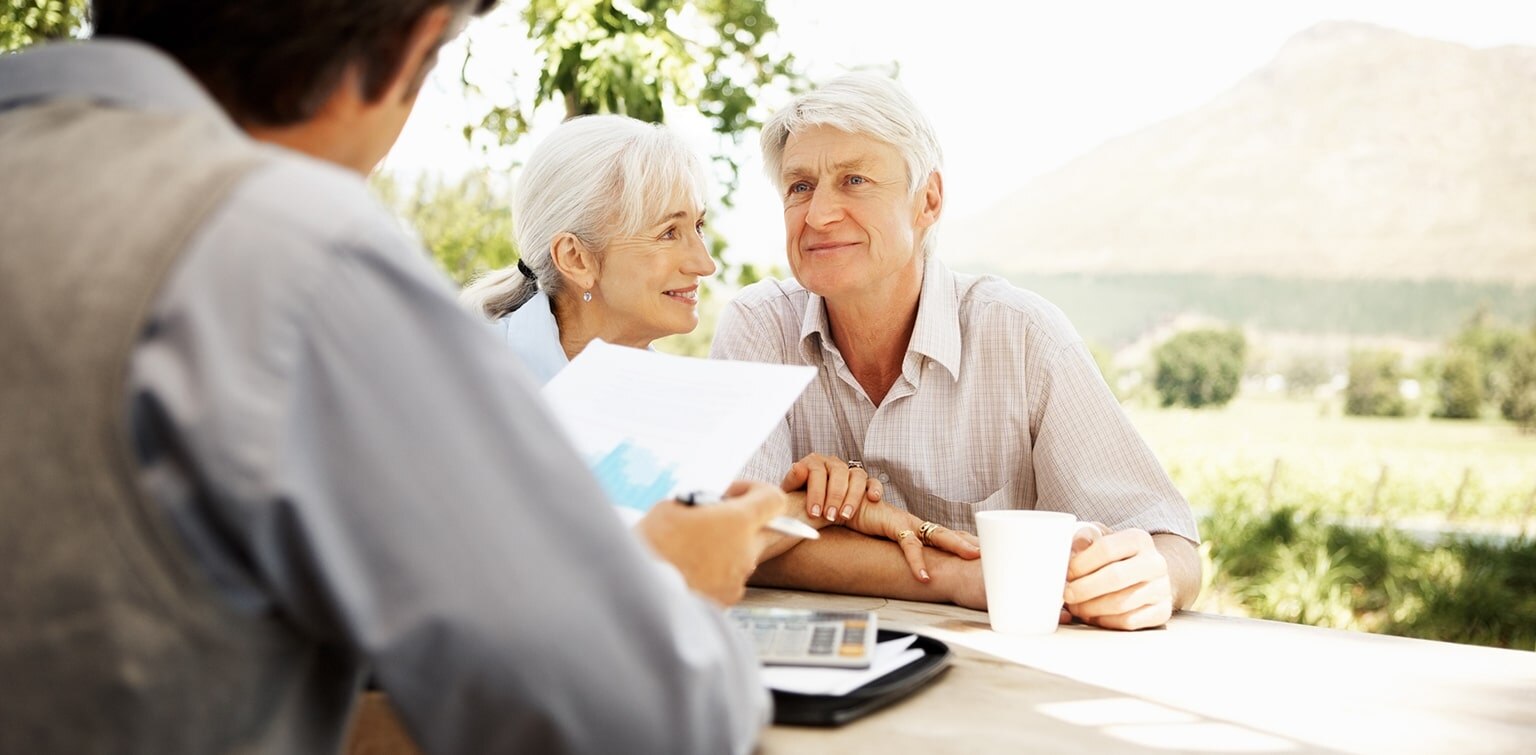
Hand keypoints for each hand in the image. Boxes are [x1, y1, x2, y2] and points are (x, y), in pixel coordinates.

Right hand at [634, 480, 786, 605]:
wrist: (639, 593)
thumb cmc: (652, 546)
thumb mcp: (671, 507)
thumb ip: (702, 505)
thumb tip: (707, 510)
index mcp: (738, 522)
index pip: (773, 499)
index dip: (754, 491)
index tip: (731, 495)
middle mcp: (747, 551)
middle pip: (762, 530)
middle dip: (742, 522)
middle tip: (711, 521)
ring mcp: (738, 579)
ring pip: (743, 556)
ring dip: (725, 548)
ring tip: (691, 548)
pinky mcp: (726, 600)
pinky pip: (729, 579)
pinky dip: (715, 572)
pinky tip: (688, 570)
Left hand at [780, 453, 881, 522]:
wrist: (805, 503)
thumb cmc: (797, 497)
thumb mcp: (790, 491)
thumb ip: (793, 479)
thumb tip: (799, 467)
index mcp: (814, 462)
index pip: (817, 471)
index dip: (816, 492)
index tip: (813, 512)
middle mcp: (833, 463)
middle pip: (838, 473)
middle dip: (834, 496)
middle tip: (829, 516)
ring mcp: (849, 471)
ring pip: (857, 476)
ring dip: (852, 496)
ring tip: (845, 515)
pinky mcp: (864, 482)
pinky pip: (873, 481)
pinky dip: (875, 488)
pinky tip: (873, 498)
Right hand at [842, 499, 979, 582]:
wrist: (839, 504)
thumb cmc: (859, 518)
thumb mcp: (880, 536)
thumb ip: (893, 546)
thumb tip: (903, 562)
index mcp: (914, 527)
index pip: (943, 534)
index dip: (961, 540)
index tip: (980, 548)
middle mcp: (914, 523)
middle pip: (948, 533)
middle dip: (970, 541)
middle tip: (991, 551)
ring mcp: (906, 523)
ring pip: (938, 536)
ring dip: (957, 545)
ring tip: (973, 556)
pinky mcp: (893, 525)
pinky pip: (909, 546)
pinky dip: (917, 562)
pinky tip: (924, 577)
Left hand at [1062, 527, 1172, 629]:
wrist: (1148, 575)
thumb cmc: (1116, 557)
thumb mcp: (1100, 539)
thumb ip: (1084, 540)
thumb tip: (1071, 551)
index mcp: (1138, 539)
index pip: (1106, 549)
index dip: (1081, 563)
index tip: (1067, 573)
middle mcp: (1155, 563)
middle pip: (1115, 577)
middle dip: (1084, 589)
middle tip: (1067, 594)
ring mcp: (1162, 588)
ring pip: (1121, 603)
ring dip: (1091, 608)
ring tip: (1076, 607)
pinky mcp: (1162, 611)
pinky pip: (1129, 621)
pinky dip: (1106, 621)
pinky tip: (1094, 616)